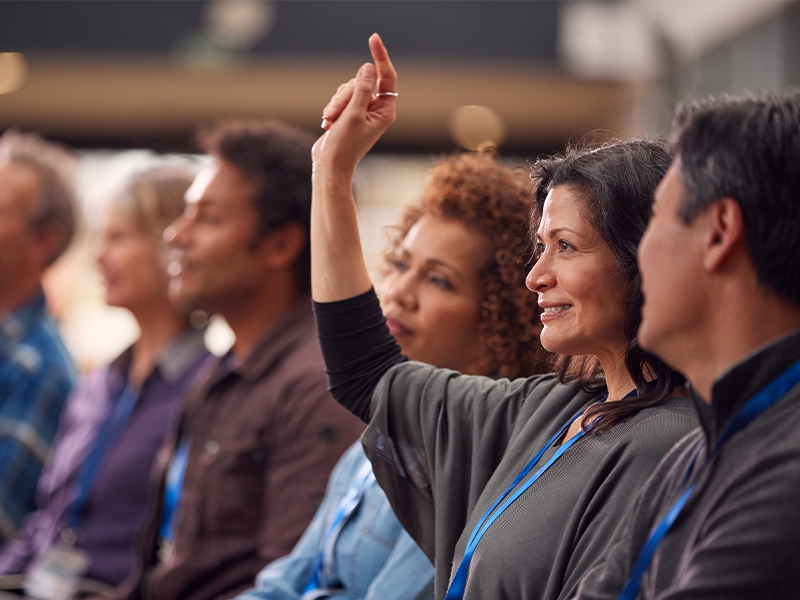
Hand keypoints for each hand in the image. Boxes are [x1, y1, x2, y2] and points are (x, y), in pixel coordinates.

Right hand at [312, 33, 397, 171]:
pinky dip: (332, 108)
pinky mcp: (349, 112)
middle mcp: (376, 109)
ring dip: (336, 104)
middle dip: (345, 95)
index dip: (381, 57)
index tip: (373, 38)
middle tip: (337, 115)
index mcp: (386, 111)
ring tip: (331, 122)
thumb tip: (368, 67)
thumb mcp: (354, 115)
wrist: (329, 164)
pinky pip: (340, 97)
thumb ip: (362, 90)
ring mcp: (362, 110)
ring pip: (348, 88)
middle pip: (362, 82)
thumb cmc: (344, 145)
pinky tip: (329, 123)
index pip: (387, 77)